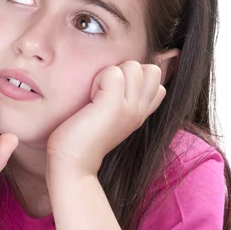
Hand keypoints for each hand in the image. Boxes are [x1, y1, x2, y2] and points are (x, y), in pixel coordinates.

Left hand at [47, 61, 164, 176]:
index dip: (136, 78)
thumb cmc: (82, 139)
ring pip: (133, 66)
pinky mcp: (114, 105)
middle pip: (151, 69)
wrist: (72, 163)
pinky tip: (90, 99)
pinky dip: (98, 79)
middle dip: (125, 71)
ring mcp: (130, 108)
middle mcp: (140, 110)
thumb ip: (123, 100)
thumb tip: (126, 79)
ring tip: (96, 96)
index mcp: (140, 113)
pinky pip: (113, 72)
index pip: (157, 81)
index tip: (113, 94)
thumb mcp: (111, 117)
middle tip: (105, 92)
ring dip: (110, 74)